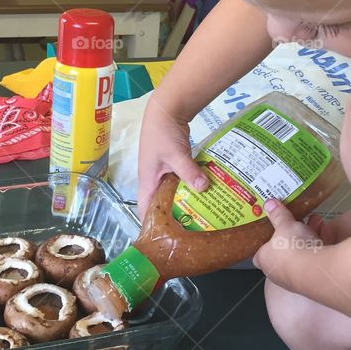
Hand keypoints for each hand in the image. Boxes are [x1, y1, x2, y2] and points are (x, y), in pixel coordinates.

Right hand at [136, 96, 208, 219]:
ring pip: (173, 194)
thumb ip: (188, 171)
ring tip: (202, 216)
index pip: (145, 211)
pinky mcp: (174, 164)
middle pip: (161, 205)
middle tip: (191, 231)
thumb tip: (203, 188)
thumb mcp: (175, 153)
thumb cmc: (162, 133)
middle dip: (173, 218)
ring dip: (184, 202)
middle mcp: (154, 180)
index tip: (165, 241)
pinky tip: (205, 193)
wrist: (166, 108)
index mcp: (147, 181)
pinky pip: (181, 182)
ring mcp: (164, 172)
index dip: (152, 226)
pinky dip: (191, 188)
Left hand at [253, 199, 327, 288]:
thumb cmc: (292, 246)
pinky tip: (326, 230)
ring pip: (301, 255)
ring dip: (309, 237)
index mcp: (264, 260)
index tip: (272, 230)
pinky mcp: (313, 281)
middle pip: (283, 252)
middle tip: (297, 221)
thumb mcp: (285, 225)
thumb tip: (268, 203)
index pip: (259, 254)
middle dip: (292, 236)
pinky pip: (315, 259)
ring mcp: (296, 278)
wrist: (316, 271)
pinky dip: (321, 245)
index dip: (264, 242)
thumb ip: (278, 215)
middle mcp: (277, 273)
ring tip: (316, 220)